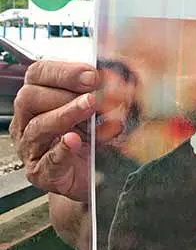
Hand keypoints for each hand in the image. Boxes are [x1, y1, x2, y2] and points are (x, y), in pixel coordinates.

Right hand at [10, 61, 96, 201]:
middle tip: (93, 95)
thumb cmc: (88, 140)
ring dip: (66, 114)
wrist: (90, 177)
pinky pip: (48, 159)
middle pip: (30, 97)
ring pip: (38, 126)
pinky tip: (75, 140)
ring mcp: (31, 148)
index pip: (38, 74)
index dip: (63, 71)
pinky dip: (63, 148)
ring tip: (89, 108)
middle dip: (65, 92)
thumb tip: (113, 78)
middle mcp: (27, 121)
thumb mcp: (94, 110)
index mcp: (37, 99)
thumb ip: (98, 94)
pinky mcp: (41, 172)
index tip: (91, 74)